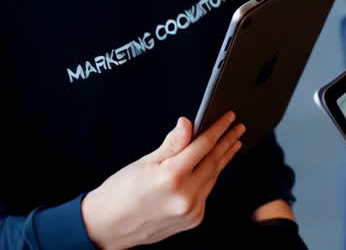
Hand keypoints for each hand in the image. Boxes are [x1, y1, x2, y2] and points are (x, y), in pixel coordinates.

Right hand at [81, 113, 244, 249]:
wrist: (107, 227)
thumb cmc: (120, 193)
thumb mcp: (145, 162)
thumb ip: (172, 144)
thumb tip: (188, 123)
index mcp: (172, 177)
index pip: (203, 145)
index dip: (218, 128)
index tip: (229, 117)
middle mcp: (185, 196)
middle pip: (213, 161)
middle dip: (227, 141)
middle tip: (238, 127)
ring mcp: (191, 211)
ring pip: (213, 177)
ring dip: (224, 158)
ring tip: (233, 142)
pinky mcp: (193, 220)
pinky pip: (207, 191)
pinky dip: (213, 176)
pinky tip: (216, 165)